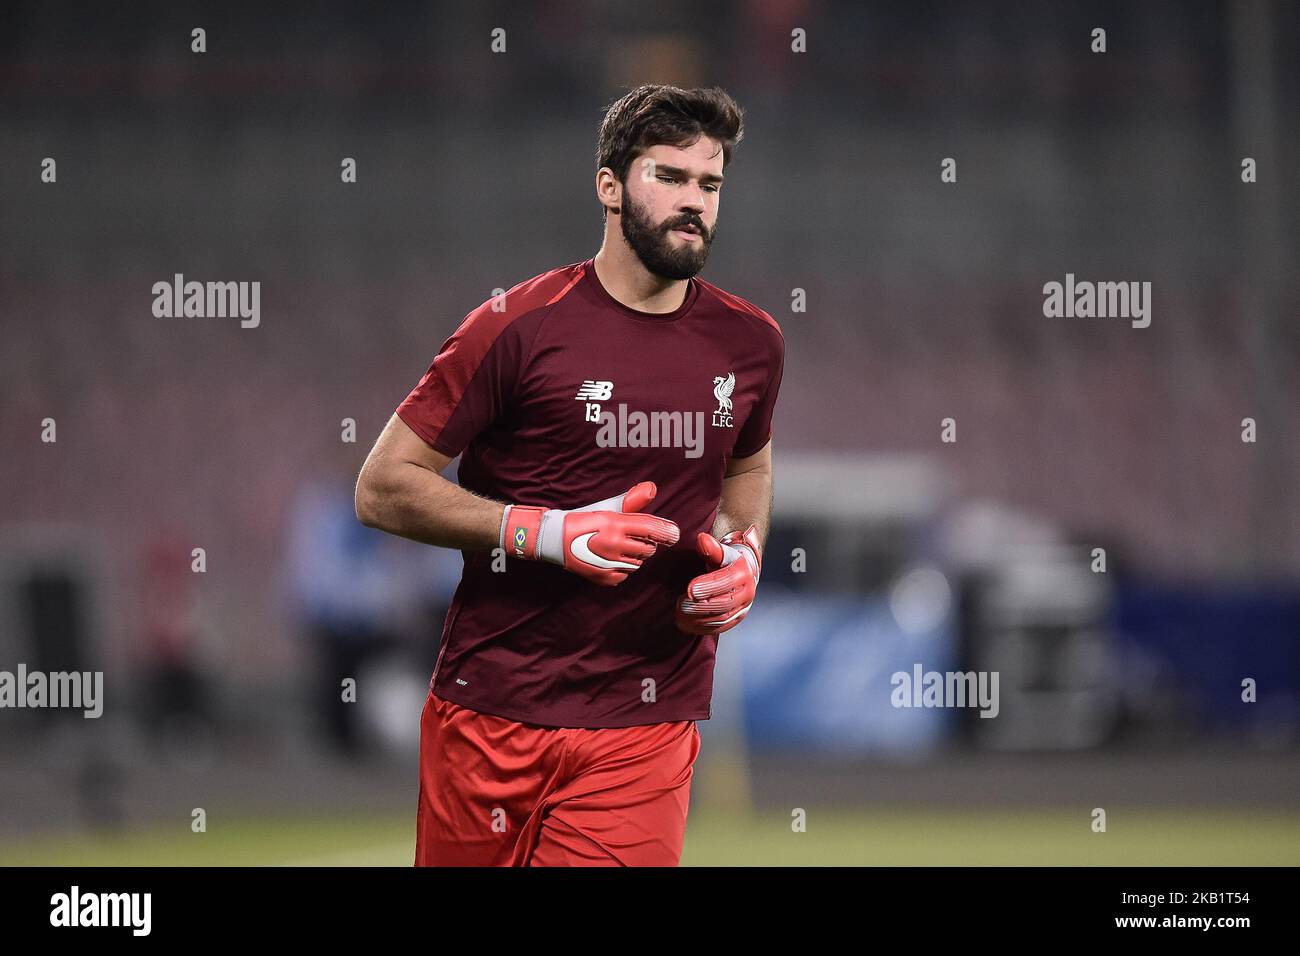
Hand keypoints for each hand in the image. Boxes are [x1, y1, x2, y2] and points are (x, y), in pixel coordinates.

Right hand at [501, 482, 679, 585]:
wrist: (554, 540)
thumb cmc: (584, 520)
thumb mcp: (608, 508)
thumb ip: (632, 501)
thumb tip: (652, 488)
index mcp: (615, 523)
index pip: (650, 528)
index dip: (666, 531)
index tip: (674, 534)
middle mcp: (613, 544)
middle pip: (648, 549)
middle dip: (646, 543)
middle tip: (633, 538)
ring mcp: (609, 563)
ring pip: (639, 563)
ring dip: (635, 556)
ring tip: (619, 548)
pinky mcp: (606, 578)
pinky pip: (626, 574)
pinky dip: (623, 568)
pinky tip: (612, 559)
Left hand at [674, 524, 761, 634]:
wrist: (739, 572)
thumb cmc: (724, 561)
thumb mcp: (718, 551)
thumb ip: (710, 548)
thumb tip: (702, 539)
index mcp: (743, 572)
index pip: (727, 581)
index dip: (709, 586)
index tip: (690, 589)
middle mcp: (747, 592)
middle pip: (724, 603)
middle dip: (700, 606)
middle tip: (680, 604)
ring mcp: (741, 608)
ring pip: (721, 618)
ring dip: (698, 619)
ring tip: (679, 614)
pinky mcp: (734, 620)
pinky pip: (718, 628)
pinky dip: (700, 627)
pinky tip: (684, 624)